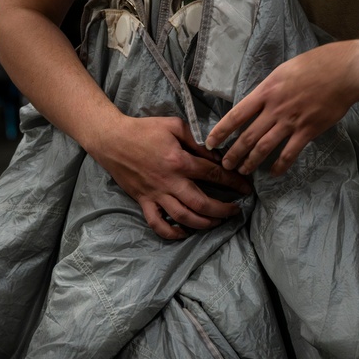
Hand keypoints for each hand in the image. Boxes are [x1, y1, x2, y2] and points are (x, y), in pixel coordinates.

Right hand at [90, 115, 251, 239]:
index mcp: (179, 161)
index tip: (246, 188)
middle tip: (236, 211)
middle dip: (223, 209)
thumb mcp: (174, 126)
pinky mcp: (143, 202)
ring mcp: (156, 194)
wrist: (112, 140)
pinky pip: (158, 224)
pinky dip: (172, 233)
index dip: (233, 182)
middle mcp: (169, 182)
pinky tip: (185, 232)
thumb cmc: (144, 130)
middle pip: (202, 202)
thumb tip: (215, 154)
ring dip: (204, 223)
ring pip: (183, 217)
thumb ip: (196, 140)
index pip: (213, 174)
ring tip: (217, 222)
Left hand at [206, 42, 358, 176]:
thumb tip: (259, 100)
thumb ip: (270, 88)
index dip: (221, 130)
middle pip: (247, 136)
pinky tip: (273, 172)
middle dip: (233, 153)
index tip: (210, 142)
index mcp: (266, 90)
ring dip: (251, 162)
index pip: (236, 114)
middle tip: (224, 164)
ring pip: (264, 147)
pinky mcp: (308, 131)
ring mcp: (291, 121)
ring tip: (242, 171)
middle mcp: (275, 108)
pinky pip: (289, 153)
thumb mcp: (283, 70)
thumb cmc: (316, 65)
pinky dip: (279, 165)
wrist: (343, 72)